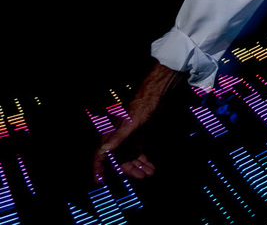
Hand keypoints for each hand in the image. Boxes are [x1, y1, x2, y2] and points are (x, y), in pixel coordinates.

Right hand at [92, 62, 184, 181]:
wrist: (154, 98)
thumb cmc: (140, 109)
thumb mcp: (129, 125)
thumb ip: (117, 138)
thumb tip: (103, 152)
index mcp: (110, 137)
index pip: (100, 156)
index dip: (98, 169)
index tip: (100, 181)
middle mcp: (117, 141)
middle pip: (119, 161)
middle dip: (130, 170)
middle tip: (143, 177)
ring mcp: (128, 141)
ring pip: (130, 159)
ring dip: (139, 168)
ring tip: (150, 174)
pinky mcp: (137, 140)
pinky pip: (138, 155)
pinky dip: (144, 162)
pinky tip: (151, 167)